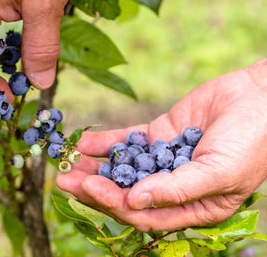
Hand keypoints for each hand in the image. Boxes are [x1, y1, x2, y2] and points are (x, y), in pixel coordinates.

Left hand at [57, 59, 266, 230]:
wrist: (258, 96)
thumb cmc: (250, 141)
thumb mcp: (220, 172)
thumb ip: (178, 189)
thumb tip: (134, 202)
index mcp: (191, 207)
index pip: (144, 214)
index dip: (113, 204)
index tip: (87, 187)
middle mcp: (173, 187)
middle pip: (126, 192)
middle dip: (95, 187)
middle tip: (64, 178)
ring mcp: (163, 159)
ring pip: (122, 167)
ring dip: (94, 165)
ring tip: (65, 161)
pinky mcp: (158, 134)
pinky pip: (127, 140)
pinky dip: (106, 142)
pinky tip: (83, 142)